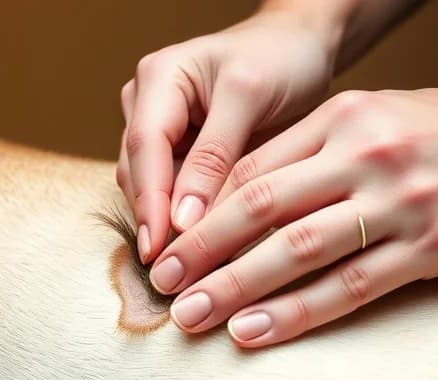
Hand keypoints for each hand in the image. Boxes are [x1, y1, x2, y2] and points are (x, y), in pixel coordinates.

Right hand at [117, 8, 339, 262]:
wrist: (299, 48)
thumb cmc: (279, 59)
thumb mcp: (249, 97)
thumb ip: (214, 156)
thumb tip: (181, 222)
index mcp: (159, 78)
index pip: (144, 147)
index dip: (150, 201)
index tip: (158, 249)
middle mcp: (147, 104)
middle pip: (138, 173)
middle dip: (154, 222)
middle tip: (173, 274)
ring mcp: (159, 130)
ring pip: (149, 190)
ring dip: (167, 227)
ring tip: (190, 271)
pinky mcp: (177, 154)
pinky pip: (172, 193)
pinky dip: (186, 221)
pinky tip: (203, 252)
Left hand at [149, 85, 437, 347]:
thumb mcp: (380, 117)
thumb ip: (315, 150)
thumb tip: (243, 194)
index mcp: (343, 117)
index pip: (254, 167)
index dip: (201, 210)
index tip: (166, 243)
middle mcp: (363, 155)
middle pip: (261, 207)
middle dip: (202, 250)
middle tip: (161, 286)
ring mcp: (397, 202)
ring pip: (296, 250)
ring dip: (235, 286)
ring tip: (192, 318)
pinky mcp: (429, 248)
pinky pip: (350, 286)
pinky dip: (297, 312)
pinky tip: (256, 331)